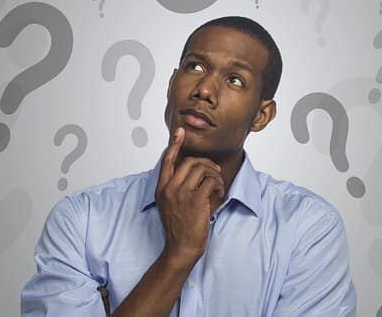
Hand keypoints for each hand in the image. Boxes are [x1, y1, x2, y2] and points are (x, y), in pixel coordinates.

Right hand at [155, 127, 224, 264]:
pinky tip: (219, 194)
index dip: (174, 145)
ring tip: (218, 185)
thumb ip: (177, 188)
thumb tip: (195, 170)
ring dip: (215, 174)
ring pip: (202, 169)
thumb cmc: (179, 228)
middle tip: (215, 171)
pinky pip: (211, 181)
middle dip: (206, 163)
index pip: (166, 161)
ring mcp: (182, 194)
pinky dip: (219, 185)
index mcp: (162, 189)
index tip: (179, 132)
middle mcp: (169, 189)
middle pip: (190, 161)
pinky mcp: (196, 200)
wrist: (181, 248)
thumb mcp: (170, 205)